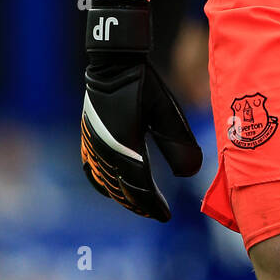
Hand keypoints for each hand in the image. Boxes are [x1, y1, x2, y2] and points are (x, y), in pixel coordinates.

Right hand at [81, 0, 202, 220]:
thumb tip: (191, 175)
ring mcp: (93, 147)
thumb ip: (178, 143)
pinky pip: (92, 172)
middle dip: (139, 204)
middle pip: (122, 190)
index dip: (152, 205)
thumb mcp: (167, 112)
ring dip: (123, 197)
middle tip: (156, 213)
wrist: (112, 63)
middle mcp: (106, 152)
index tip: (166, 216)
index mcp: (125, 147)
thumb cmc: (143, 84)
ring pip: (107, 183)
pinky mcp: (88, 140)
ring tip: (140, 204)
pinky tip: (112, 188)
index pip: (140, 188)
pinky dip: (104, 185)